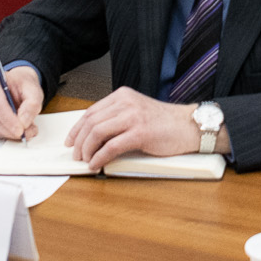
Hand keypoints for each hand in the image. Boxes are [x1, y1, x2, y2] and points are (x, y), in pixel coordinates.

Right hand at [0, 64, 43, 140]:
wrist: (17, 85)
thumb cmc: (22, 86)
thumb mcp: (34, 91)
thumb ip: (32, 105)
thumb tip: (24, 122)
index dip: (8, 119)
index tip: (21, 130)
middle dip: (9, 129)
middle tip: (25, 134)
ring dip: (7, 133)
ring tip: (24, 132)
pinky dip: (2, 134)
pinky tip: (13, 130)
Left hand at [65, 86, 198, 165]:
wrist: (188, 126)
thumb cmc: (165, 122)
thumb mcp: (136, 112)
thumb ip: (118, 118)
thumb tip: (94, 136)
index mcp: (122, 96)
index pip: (91, 111)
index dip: (77, 128)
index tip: (71, 141)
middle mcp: (126, 103)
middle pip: (91, 122)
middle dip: (79, 141)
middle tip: (76, 154)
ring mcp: (133, 117)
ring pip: (97, 133)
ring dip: (87, 150)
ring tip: (86, 160)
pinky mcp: (140, 133)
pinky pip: (111, 146)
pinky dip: (99, 157)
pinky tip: (96, 164)